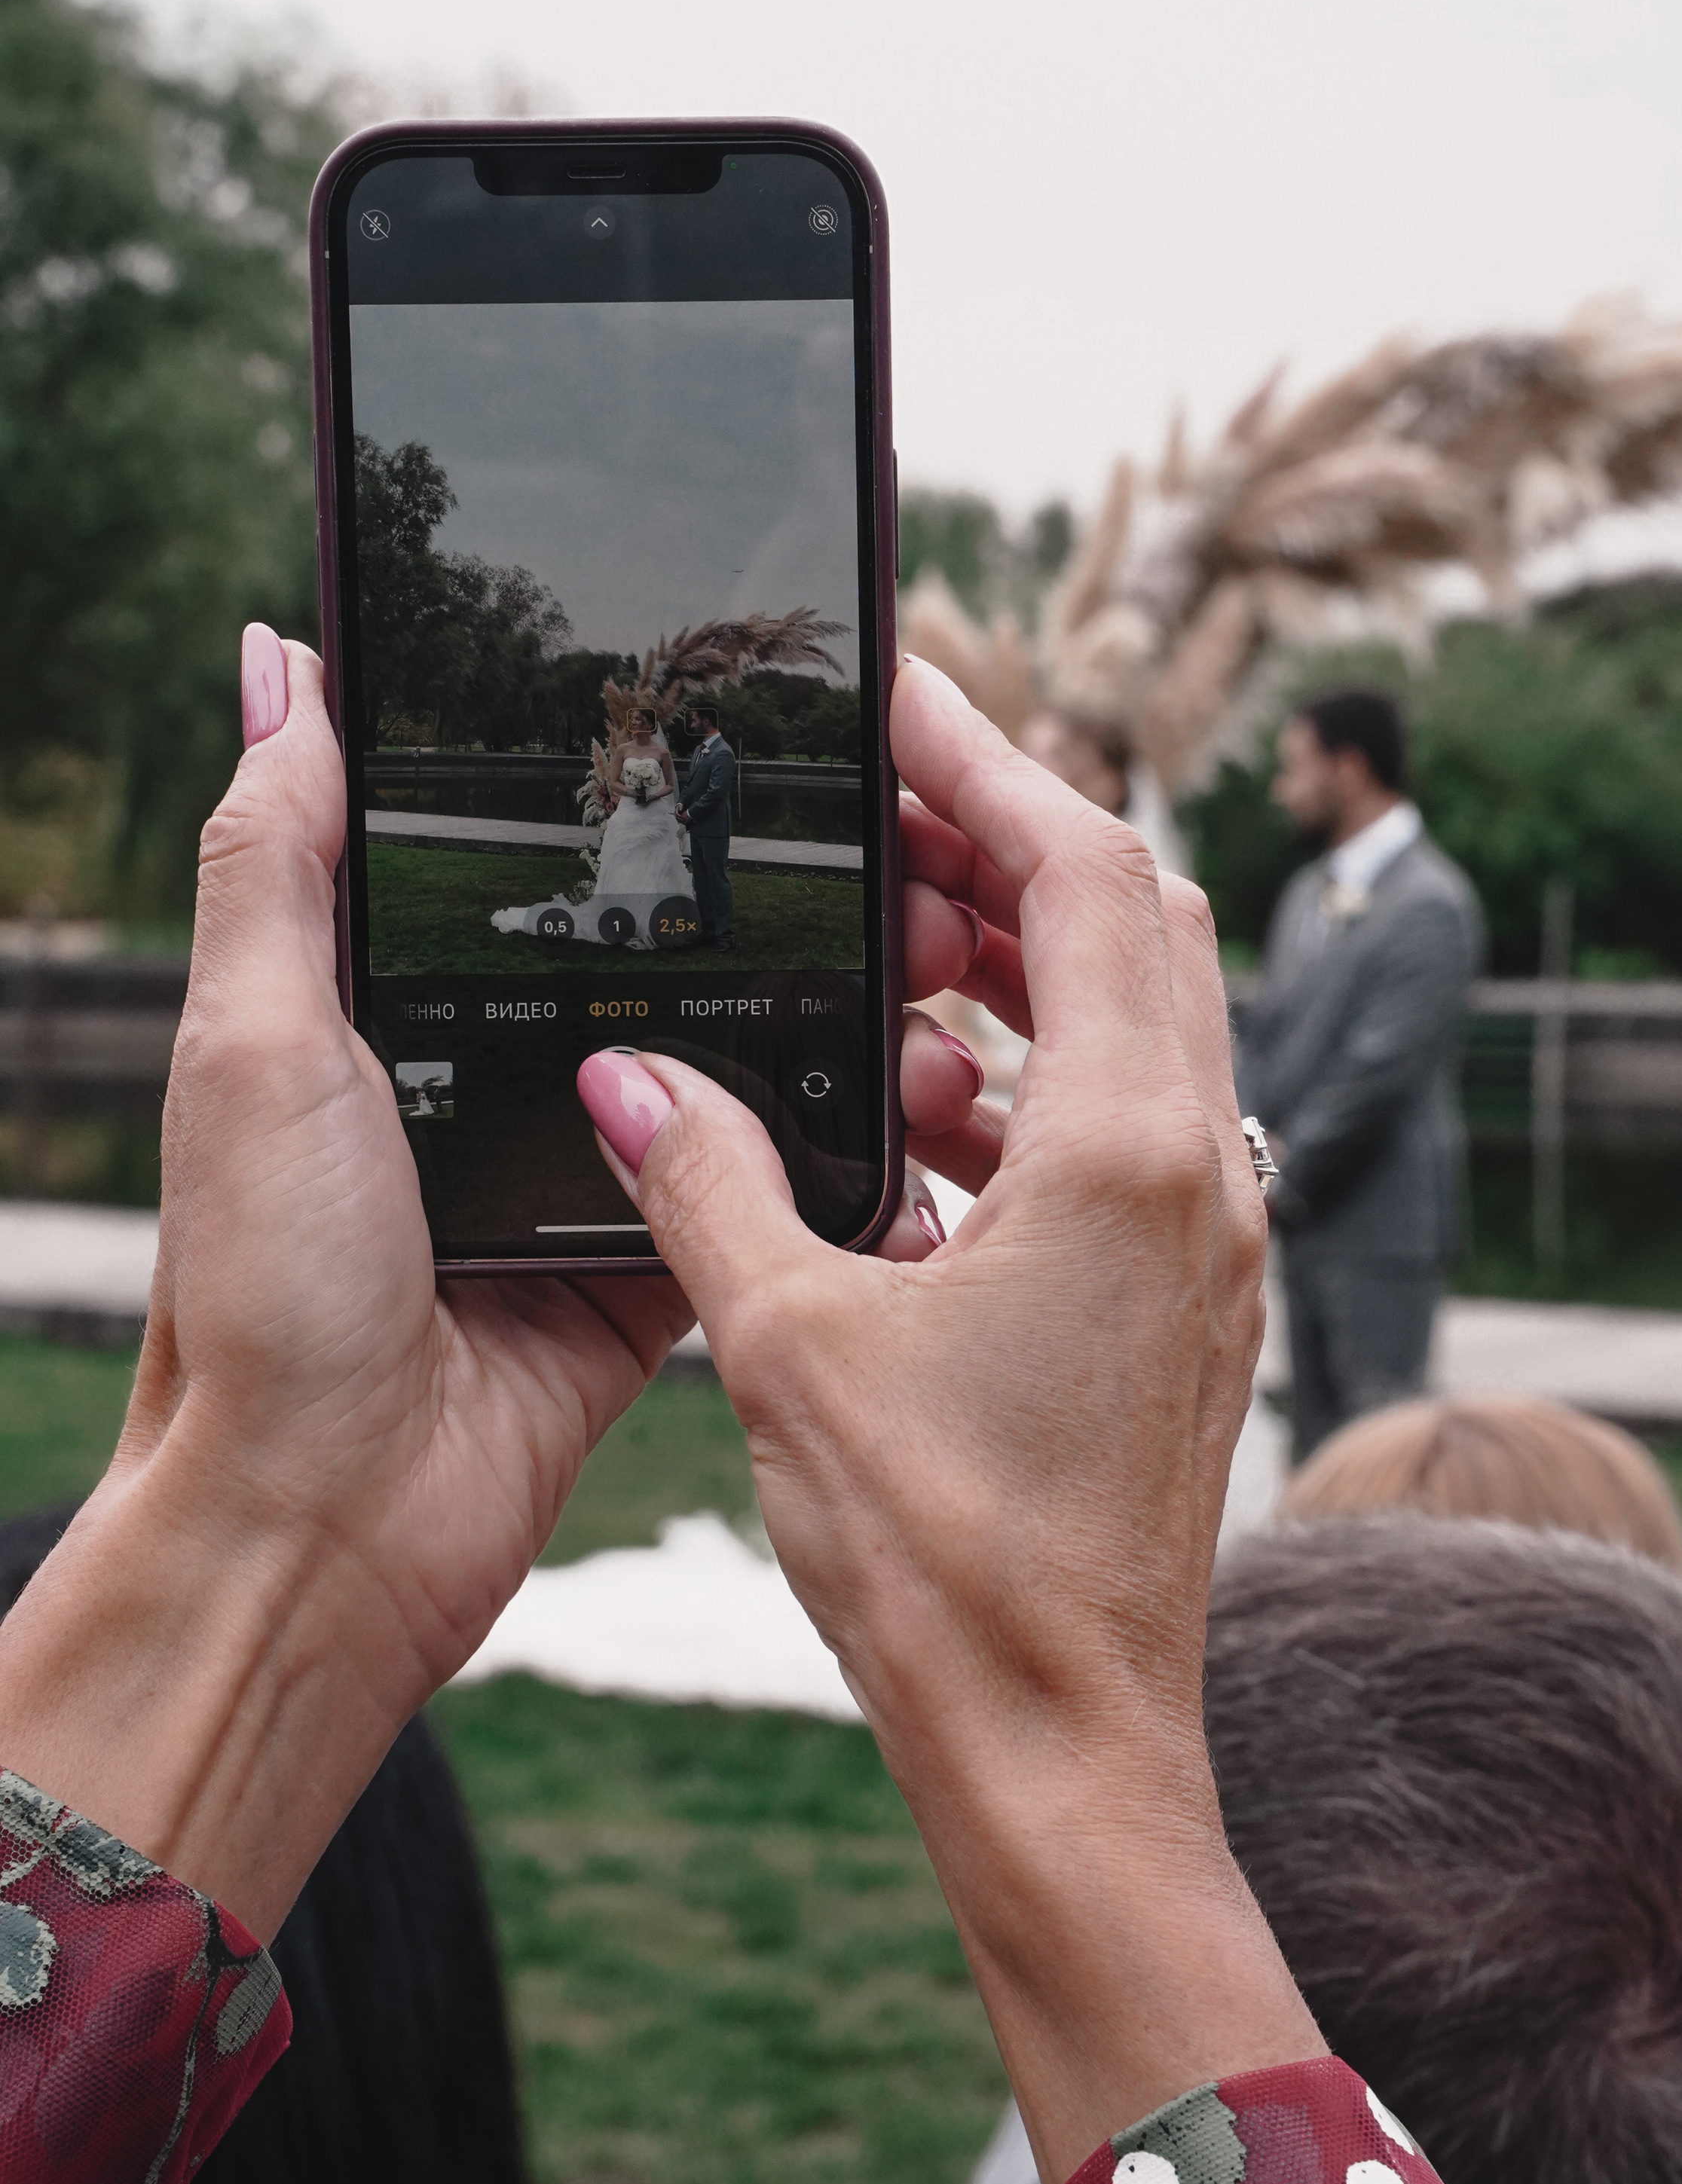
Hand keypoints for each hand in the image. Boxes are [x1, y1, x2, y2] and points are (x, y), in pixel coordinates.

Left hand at [0, 628, 976, 1935]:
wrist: (328, 1522)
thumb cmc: (259, 1288)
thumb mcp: (247, 1039)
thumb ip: (278, 855)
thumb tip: (281, 661)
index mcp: (392, 999)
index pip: (523, 849)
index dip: (628, 781)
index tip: (744, 710)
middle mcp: (495, 1069)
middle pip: (661, 943)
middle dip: (781, 887)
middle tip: (897, 839)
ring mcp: (583, 1169)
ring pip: (734, 1057)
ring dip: (830, 1009)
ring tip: (930, 955)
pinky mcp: (652, 1267)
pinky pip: (759, 1189)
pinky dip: (832, 1152)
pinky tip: (915, 1086)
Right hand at [579, 658, 1320, 2183]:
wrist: (1064, 1746)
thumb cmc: (951, 1566)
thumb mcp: (785, 1343)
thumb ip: (706, 1175)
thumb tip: (629, 1070)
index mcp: (1132, 1153)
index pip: (1084, 871)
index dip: (991, 758)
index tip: (902, 692)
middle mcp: (1207, 1176)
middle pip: (1134, 923)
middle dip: (1007, 847)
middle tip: (877, 819)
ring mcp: (1212, 1242)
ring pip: (1136, 1027)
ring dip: (1016, 975)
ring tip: (879, 967)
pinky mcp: (1185, 1302)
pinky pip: (1125, 1132)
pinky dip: (1027, 1091)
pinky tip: (912, 1127)